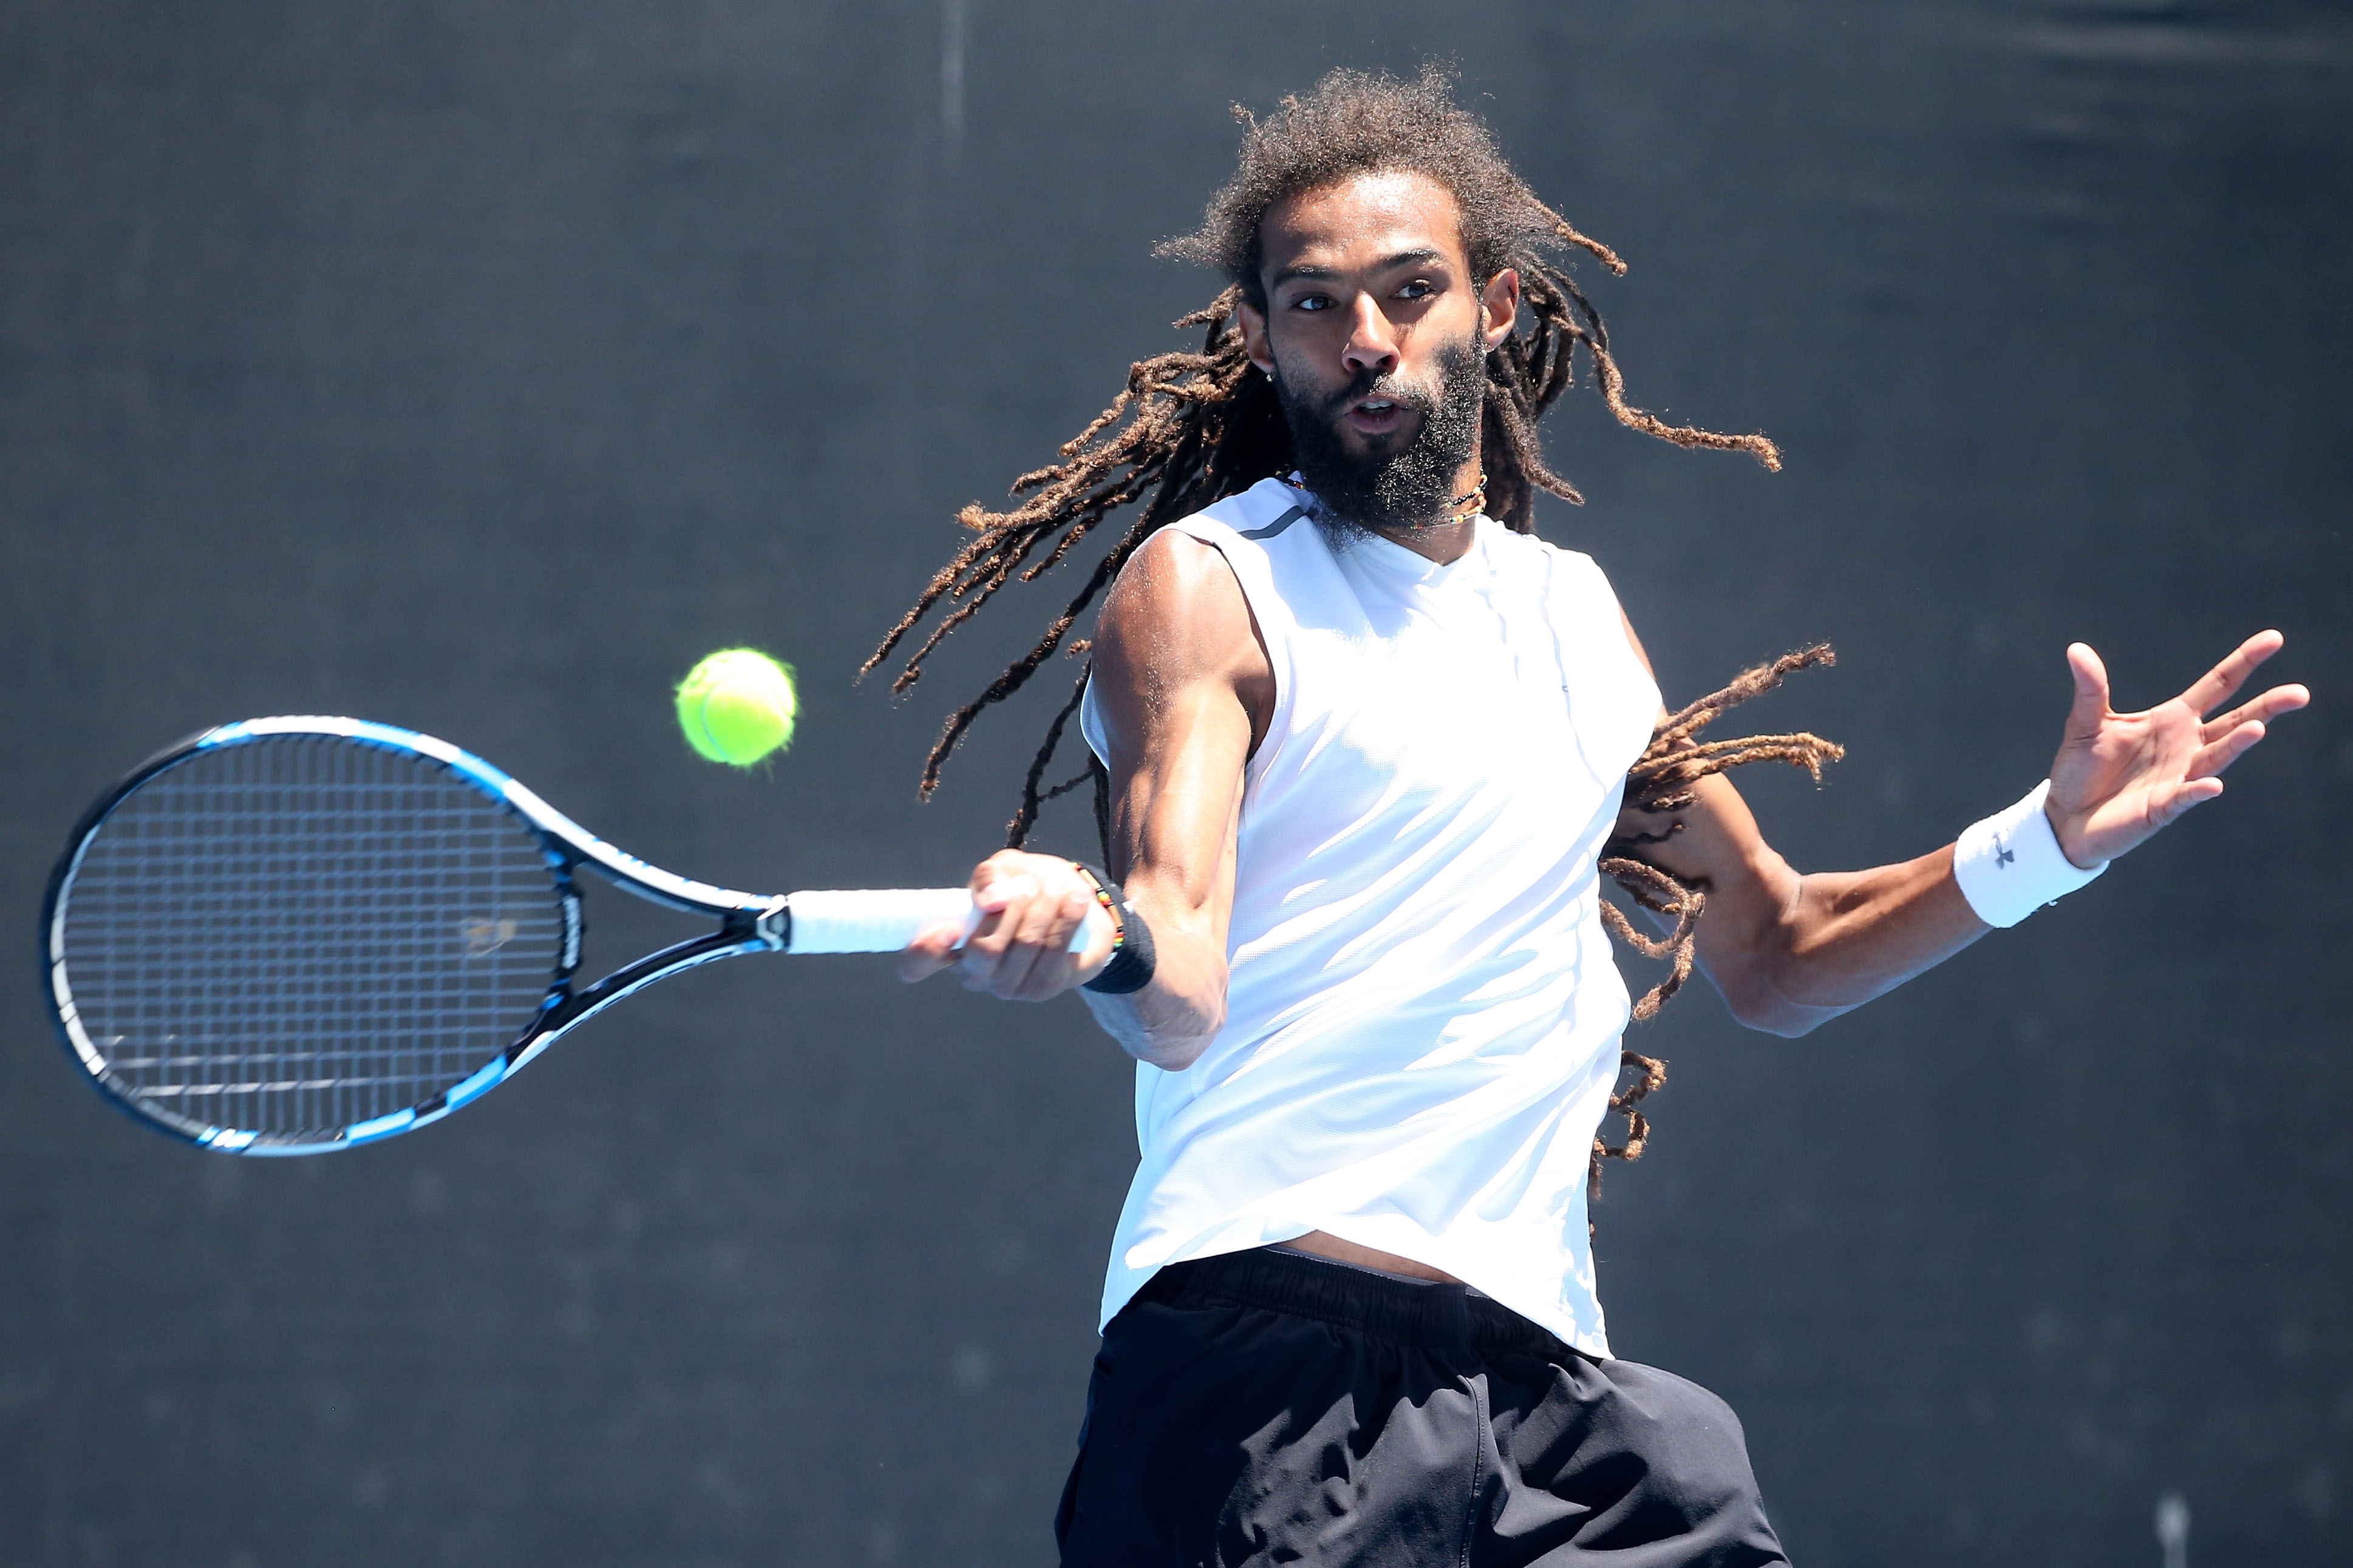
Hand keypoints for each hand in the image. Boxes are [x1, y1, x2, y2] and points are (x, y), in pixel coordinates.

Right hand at [893, 849, 1113, 1000]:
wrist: (1075, 906)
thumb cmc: (1026, 887)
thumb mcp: (1004, 870)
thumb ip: (990, 876)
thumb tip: (993, 900)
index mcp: (948, 944)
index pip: (915, 964)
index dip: (925, 951)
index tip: (949, 927)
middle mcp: (972, 972)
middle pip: (983, 950)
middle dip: (1012, 910)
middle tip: (1028, 886)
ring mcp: (1005, 986)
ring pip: (1024, 947)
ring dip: (1044, 909)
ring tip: (1055, 888)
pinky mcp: (1039, 989)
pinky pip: (1054, 953)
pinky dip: (1066, 920)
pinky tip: (1075, 900)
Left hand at [2044, 630, 2308, 866]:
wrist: (2064, 815)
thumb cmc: (2081, 768)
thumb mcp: (2085, 723)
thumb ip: (2091, 688)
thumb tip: (2076, 650)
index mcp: (2173, 719)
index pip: (2218, 685)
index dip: (2245, 662)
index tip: (2274, 639)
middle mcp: (2186, 745)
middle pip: (2234, 721)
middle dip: (2266, 707)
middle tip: (2298, 694)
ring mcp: (2179, 777)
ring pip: (2216, 757)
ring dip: (2236, 744)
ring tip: (2257, 728)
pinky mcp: (2163, 807)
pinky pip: (2185, 797)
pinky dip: (2199, 789)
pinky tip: (2212, 783)